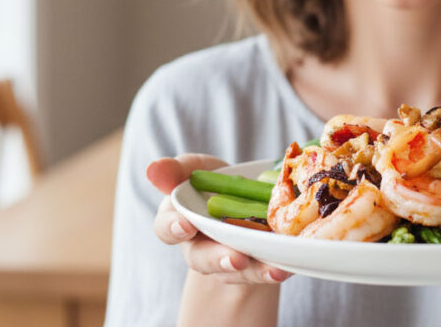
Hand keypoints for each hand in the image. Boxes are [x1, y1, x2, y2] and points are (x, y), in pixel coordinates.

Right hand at [146, 154, 291, 284]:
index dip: (174, 228)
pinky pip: (263, 271)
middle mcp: (200, 246)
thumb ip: (177, 170)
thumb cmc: (213, 184)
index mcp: (180, 220)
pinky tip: (288, 266)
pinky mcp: (254, 265)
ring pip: (236, 270)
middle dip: (220, 259)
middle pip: (203, 258)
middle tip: (236, 259)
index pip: (167, 228)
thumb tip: (152, 169)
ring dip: (254, 271)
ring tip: (273, 269)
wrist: (245, 202)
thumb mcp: (197, 170)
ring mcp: (228, 258)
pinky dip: (275, 269)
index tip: (186, 225)